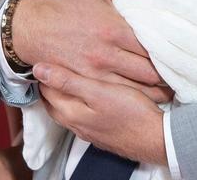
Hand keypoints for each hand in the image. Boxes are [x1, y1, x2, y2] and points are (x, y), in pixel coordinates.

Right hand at [12, 0, 172, 101]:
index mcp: (114, 29)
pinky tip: (144, 99)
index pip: (154, 47)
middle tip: (181, 76)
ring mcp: (95, 72)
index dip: (172, 53)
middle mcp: (106, 54)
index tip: (184, 55)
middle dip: (168, 77)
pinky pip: (115, 96)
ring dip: (155, 92)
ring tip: (170, 91)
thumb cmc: (63, 3)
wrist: (27, 25)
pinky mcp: (84, 83)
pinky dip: (133, 98)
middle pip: (149, 73)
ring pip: (135, 90)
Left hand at [35, 63, 166, 165]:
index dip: (44, 73)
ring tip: (68, 77)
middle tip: (53, 65)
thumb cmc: (130, 112)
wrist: (157, 139)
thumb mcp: (98, 91)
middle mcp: (76, 125)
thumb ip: (68, 81)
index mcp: (71, 113)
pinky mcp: (102, 133)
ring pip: (68, 110)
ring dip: (65, 95)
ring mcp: (89, 131)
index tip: (45, 57)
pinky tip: (89, 96)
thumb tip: (39, 69)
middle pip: (54, 103)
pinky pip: (83, 116)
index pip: (46, 91)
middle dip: (51, 85)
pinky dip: (79, 103)